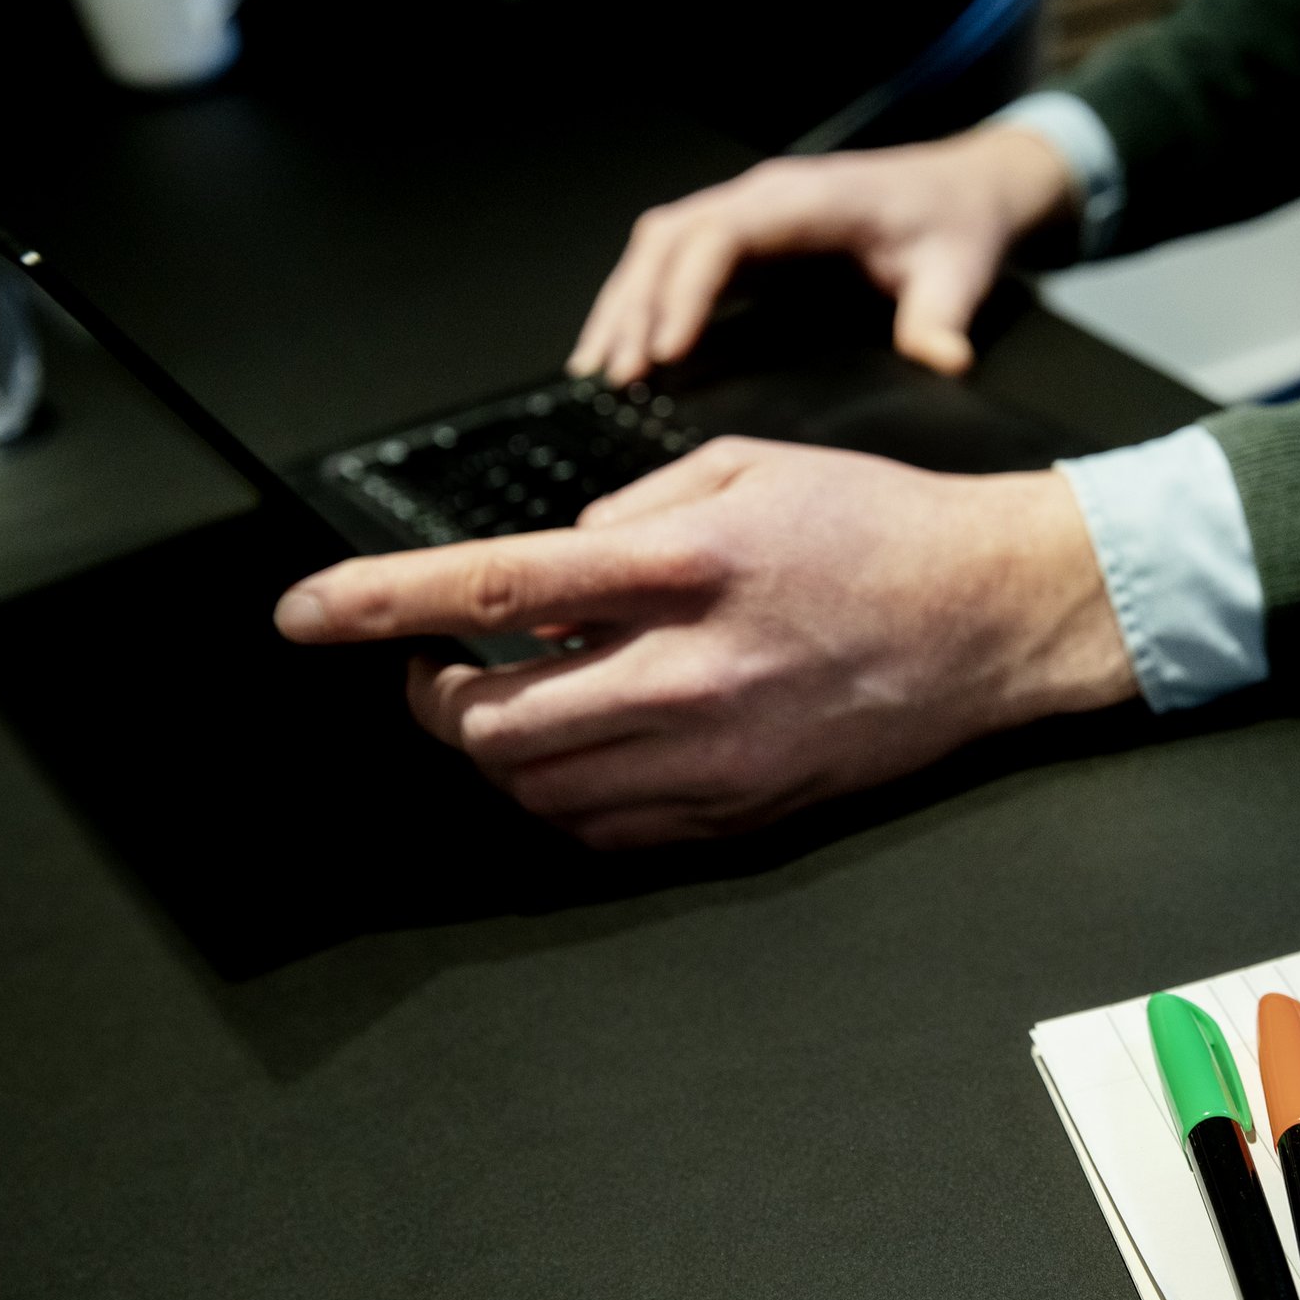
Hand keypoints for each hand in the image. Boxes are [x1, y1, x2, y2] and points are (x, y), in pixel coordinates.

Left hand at [272, 439, 1137, 846]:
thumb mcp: (750, 464)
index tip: (302, 615)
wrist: (997, 618)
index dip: (379, 604)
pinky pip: (611, 834)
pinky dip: (567, 800)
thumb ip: (631, 508)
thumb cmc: (880, 530)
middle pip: (497, 723)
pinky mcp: (747, 812)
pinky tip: (585, 756)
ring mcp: (722, 756)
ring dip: (498, 756)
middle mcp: (695, 671)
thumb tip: (548, 570)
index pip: (495, 586)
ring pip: (542, 792)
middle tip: (434, 674)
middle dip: (434, 703)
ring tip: (511, 711)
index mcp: (688, 565)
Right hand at [570, 127, 1075, 386]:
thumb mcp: (960, 274)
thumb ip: (943, 319)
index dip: (685, 292)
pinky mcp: (747, 235)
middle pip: (670, 239)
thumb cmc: (955, 227)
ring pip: (661, 246)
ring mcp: (750, 212)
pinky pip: (678, 259)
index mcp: (808, 200)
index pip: (721, 236)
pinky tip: (627, 350)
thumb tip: (944, 362)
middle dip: (634, 306)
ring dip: (625, 303)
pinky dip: (646, 300)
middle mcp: (765, 196)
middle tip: (611, 377)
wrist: (963, 190)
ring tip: (595, 370)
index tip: (665, 352)